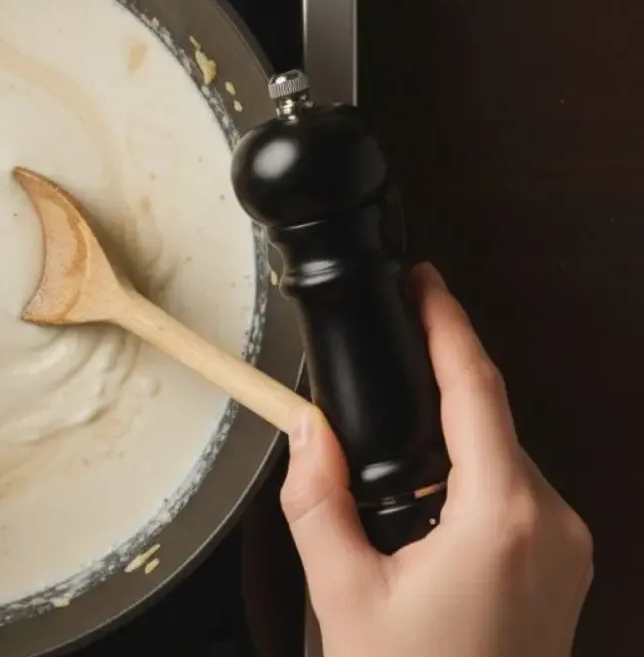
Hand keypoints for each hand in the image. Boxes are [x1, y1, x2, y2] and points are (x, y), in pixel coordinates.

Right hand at [282, 264, 592, 656]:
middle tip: (380, 389)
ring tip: (394, 498)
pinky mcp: (566, 567)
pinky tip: (426, 522)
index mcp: (501, 519)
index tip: (427, 285)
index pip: (476, 391)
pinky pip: (517, 496)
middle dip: (436, 398)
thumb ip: (319, 500)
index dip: (448, 325)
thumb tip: (308, 434)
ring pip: (504, 461)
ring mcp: (569, 548)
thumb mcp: (344, 593)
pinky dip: (471, 486)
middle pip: (490, 423)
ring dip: (451, 451)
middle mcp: (552, 524)